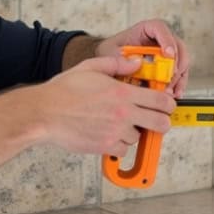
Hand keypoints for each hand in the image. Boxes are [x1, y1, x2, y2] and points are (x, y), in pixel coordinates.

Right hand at [26, 56, 174, 157]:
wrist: (44, 113)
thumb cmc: (64, 90)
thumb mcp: (90, 67)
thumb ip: (117, 64)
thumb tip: (136, 63)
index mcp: (122, 92)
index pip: (161, 101)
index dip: (168, 103)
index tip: (165, 104)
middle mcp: (123, 113)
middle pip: (161, 124)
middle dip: (161, 122)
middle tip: (152, 119)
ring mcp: (115, 131)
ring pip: (139, 137)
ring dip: (133, 132)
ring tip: (118, 123)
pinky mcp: (105, 146)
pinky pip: (123, 149)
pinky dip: (118, 144)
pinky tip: (108, 134)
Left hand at [95, 19, 191, 97]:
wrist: (110, 64)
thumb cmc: (111, 53)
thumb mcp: (110, 52)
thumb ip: (119, 57)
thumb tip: (136, 63)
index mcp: (146, 29)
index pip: (160, 28)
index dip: (167, 40)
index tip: (168, 55)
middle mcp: (160, 38)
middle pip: (177, 46)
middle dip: (176, 63)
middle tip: (169, 77)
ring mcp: (167, 52)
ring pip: (182, 61)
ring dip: (178, 76)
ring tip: (170, 90)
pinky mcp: (169, 66)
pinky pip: (180, 74)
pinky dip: (179, 84)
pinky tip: (174, 93)